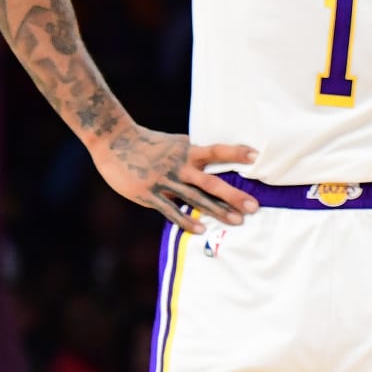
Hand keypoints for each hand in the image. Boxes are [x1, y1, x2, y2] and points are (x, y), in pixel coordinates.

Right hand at [90, 127, 258, 232]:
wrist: (114, 141)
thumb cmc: (148, 144)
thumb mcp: (174, 145)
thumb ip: (192, 157)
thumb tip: (213, 166)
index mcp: (187, 151)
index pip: (217, 150)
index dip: (236, 152)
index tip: (257, 156)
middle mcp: (179, 165)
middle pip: (211, 182)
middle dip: (234, 195)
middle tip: (254, 206)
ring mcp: (163, 181)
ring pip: (195, 199)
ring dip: (217, 211)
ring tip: (237, 221)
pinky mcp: (148, 194)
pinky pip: (170, 210)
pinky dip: (186, 221)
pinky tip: (201, 230)